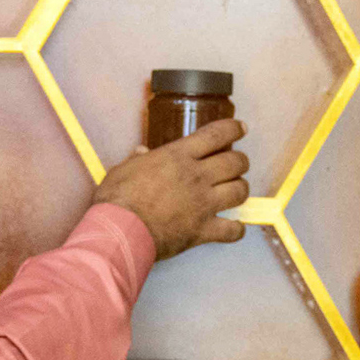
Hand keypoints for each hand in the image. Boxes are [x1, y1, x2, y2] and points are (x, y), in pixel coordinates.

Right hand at [91, 117, 248, 260]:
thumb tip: (141, 152)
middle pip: (235, 162)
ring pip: (240, 191)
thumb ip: (137, 160)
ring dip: (241, 189)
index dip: (233, 129)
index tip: (241, 128)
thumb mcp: (123, 169)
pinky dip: (237, 229)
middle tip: (237, 164)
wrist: (121, 230)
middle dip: (241, 161)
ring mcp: (203, 204)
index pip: (216, 135)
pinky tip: (235, 227)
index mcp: (178, 156)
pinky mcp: (203, 230)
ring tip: (236, 191)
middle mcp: (196, 176)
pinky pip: (232, 230)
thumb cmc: (117, 198)